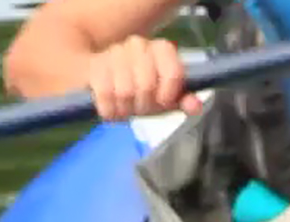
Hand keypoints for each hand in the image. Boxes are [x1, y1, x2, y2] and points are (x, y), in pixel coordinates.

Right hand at [87, 35, 204, 119]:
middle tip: (139, 107)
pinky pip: (104, 94)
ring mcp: (115, 51)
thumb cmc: (140, 90)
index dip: (168, 94)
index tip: (162, 102)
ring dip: (125, 108)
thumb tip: (195, 107)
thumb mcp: (164, 97)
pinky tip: (111, 107)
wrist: (102, 78)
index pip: (173, 72)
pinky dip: (109, 109)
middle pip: (147, 85)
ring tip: (125, 106)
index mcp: (162, 49)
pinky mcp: (95, 64)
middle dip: (143, 105)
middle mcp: (139, 44)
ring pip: (124, 91)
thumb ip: (182, 100)